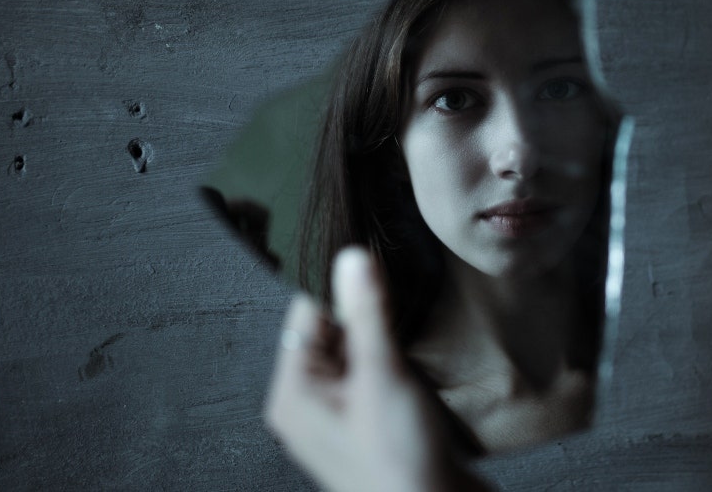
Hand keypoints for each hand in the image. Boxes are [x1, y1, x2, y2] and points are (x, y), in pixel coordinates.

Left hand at [264, 247, 488, 491]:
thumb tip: (351, 258)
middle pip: (332, 332)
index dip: (338, 282)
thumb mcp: (382, 375)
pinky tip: (417, 349)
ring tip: (411, 314)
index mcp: (294, 394)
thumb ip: (367, 313)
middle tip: (397, 281)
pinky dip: (395, 359)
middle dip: (365, 308)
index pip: (307, 315)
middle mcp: (310, 406)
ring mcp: (341, 418)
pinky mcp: (372, 426)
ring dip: (384, 333)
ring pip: (358, 353)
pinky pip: (376, 376)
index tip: (368, 250)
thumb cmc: (399, 461)